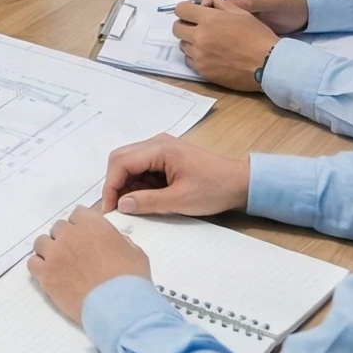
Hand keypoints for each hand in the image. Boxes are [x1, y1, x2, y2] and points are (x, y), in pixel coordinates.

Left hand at [29, 210, 151, 321]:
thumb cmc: (131, 280)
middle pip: (58, 228)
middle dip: (66, 239)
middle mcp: (70, 235)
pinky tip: (50, 276)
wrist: (118, 307)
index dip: (81, 226)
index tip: (85, 238)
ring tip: (60, 265)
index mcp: (92, 225)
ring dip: (50, 250)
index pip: (77, 214)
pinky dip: (40, 267)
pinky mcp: (45, 274)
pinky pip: (32, 263)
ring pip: (41, 242)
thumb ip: (118, 240)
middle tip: (75, 255)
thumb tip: (110, 240)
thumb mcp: (134, 252)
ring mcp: (54, 254)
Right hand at [98, 133, 248, 217]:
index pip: (121, 163)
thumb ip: (147, 202)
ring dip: (127, 184)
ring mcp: (161, 148)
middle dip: (115, 184)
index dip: (111, 187)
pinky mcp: (166, 156)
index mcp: (159, 149)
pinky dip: (138, 182)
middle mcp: (157, 142)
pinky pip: (142, 166)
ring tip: (134, 205)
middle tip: (118, 208)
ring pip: (130, 163)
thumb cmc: (213, 190)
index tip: (111, 210)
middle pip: (121, 159)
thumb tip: (122, 205)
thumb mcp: (180, 200)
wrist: (241, 182)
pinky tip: (146, 198)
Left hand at [172, 0, 279, 90]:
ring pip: (182, 45)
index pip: (181, 9)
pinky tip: (208, 55)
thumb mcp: (242, 14)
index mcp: (209, 19)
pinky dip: (195, 56)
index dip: (186, 9)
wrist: (267, 64)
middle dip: (185, 25)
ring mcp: (199, 56)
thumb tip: (211, 0)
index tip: (192, 12)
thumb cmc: (257, 36)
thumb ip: (223, 5)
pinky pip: (189, 60)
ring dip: (190, 41)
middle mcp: (199, 37)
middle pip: (177, 28)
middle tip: (196, 27)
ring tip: (205, 42)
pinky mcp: (202, 71)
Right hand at [199, 0, 309, 34]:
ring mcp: (236, 4)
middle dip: (203, 6)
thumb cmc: (290, 3)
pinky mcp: (239, 17)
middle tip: (198, 21)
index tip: (207, 7)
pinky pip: (223, 19)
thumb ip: (254, 1)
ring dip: (207, 17)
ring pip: (214, 8)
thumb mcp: (275, 0)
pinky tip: (214, 35)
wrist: (303, 16)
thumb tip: (229, 3)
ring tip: (203, 30)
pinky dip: (216, 25)